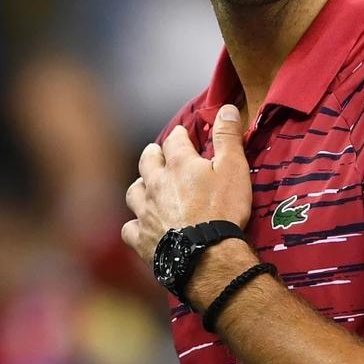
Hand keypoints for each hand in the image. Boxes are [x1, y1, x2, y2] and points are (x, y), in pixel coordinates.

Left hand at [121, 105, 251, 266]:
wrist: (207, 256)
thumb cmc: (223, 210)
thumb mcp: (233, 168)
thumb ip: (228, 137)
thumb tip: (225, 108)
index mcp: (178, 164)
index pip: (175, 140)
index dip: (180, 136)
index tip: (183, 135)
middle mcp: (156, 184)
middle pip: (147, 161)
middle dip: (153, 154)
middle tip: (158, 153)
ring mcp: (145, 211)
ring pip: (134, 191)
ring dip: (140, 186)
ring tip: (147, 186)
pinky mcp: (141, 238)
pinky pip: (129, 227)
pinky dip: (134, 224)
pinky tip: (141, 225)